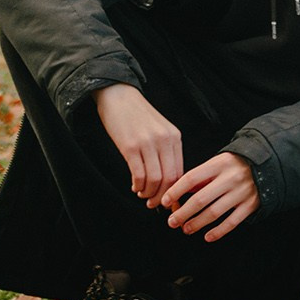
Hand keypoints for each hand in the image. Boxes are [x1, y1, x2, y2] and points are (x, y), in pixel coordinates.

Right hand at [94, 83, 182, 207]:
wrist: (118, 95)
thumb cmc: (137, 116)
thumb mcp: (159, 130)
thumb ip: (166, 151)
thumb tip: (169, 180)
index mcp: (175, 137)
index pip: (181, 172)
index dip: (175, 191)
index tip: (169, 201)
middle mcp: (165, 140)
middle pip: (170, 178)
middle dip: (162, 197)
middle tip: (153, 204)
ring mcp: (148, 143)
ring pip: (156, 180)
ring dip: (148, 193)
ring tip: (142, 193)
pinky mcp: (130, 146)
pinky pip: (139, 175)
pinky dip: (138, 186)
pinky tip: (134, 186)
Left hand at [162, 153, 259, 242]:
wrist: (267, 163)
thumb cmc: (235, 164)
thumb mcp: (218, 162)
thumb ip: (200, 177)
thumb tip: (179, 194)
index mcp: (219, 164)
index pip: (191, 178)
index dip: (175, 191)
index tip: (164, 201)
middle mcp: (230, 178)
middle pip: (200, 199)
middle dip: (183, 213)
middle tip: (172, 221)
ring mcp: (241, 192)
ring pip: (214, 213)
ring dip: (197, 223)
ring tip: (186, 229)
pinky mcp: (250, 205)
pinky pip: (231, 222)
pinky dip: (218, 231)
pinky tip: (207, 236)